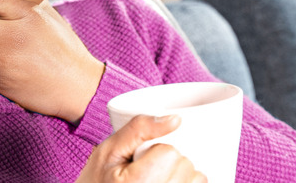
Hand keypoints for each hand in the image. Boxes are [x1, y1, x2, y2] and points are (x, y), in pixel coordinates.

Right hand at [77, 115, 206, 182]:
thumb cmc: (97, 181)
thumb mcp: (109, 150)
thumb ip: (139, 129)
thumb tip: (176, 119)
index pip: (169, 153)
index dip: (156, 150)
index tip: (140, 158)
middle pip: (185, 165)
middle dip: (170, 161)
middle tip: (146, 170)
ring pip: (197, 178)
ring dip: (182, 174)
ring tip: (158, 180)